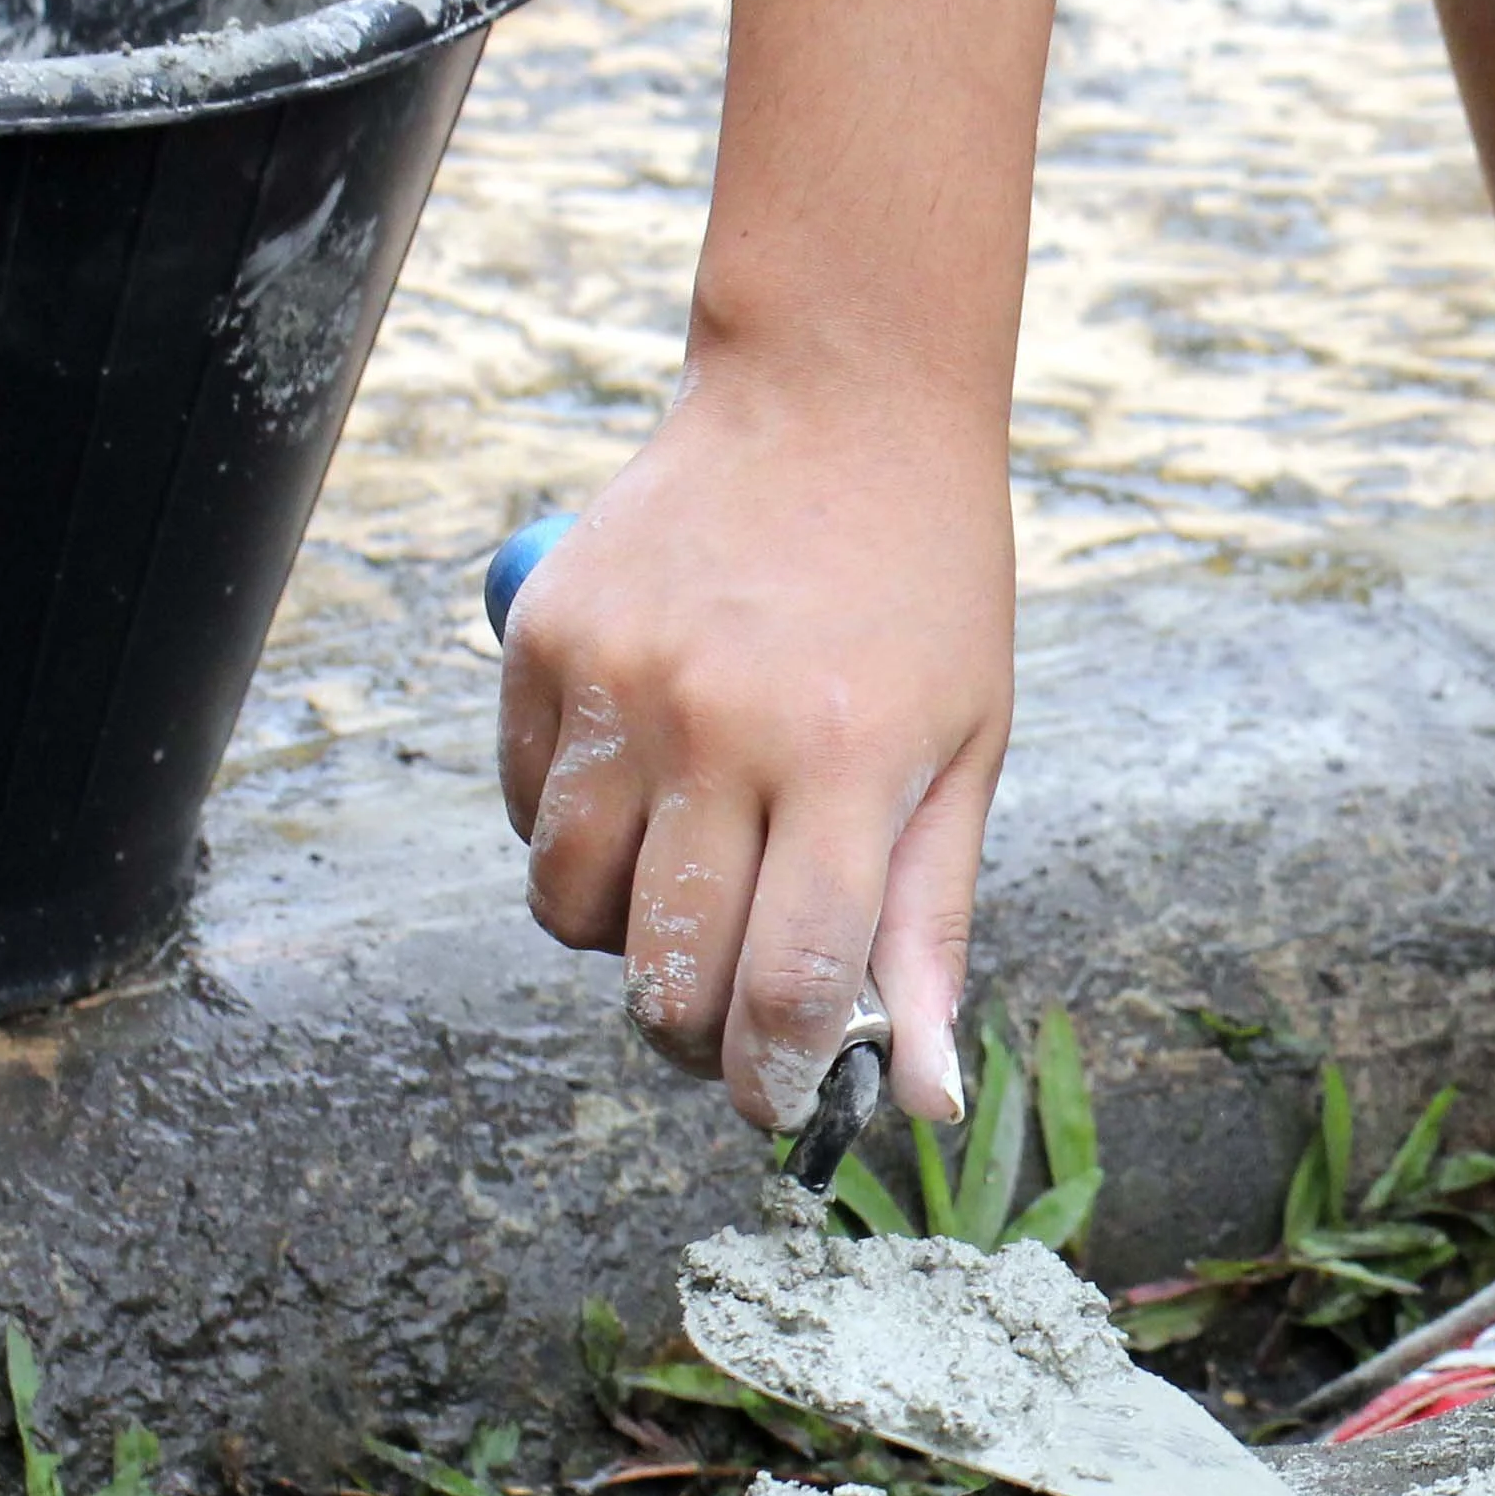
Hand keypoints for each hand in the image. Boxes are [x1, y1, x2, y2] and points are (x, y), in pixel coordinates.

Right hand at [496, 354, 1012, 1129]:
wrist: (837, 394)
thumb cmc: (924, 591)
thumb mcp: (966, 757)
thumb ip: (928, 932)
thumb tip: (921, 1097)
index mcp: (845, 764)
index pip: (783, 986)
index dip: (771, 1080)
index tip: (774, 1102)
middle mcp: (720, 725)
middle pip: (663, 971)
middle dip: (692, 1035)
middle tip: (727, 1019)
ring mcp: (619, 679)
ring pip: (569, 907)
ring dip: (620, 942)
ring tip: (684, 894)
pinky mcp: (546, 639)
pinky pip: (528, 812)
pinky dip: (571, 843)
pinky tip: (640, 799)